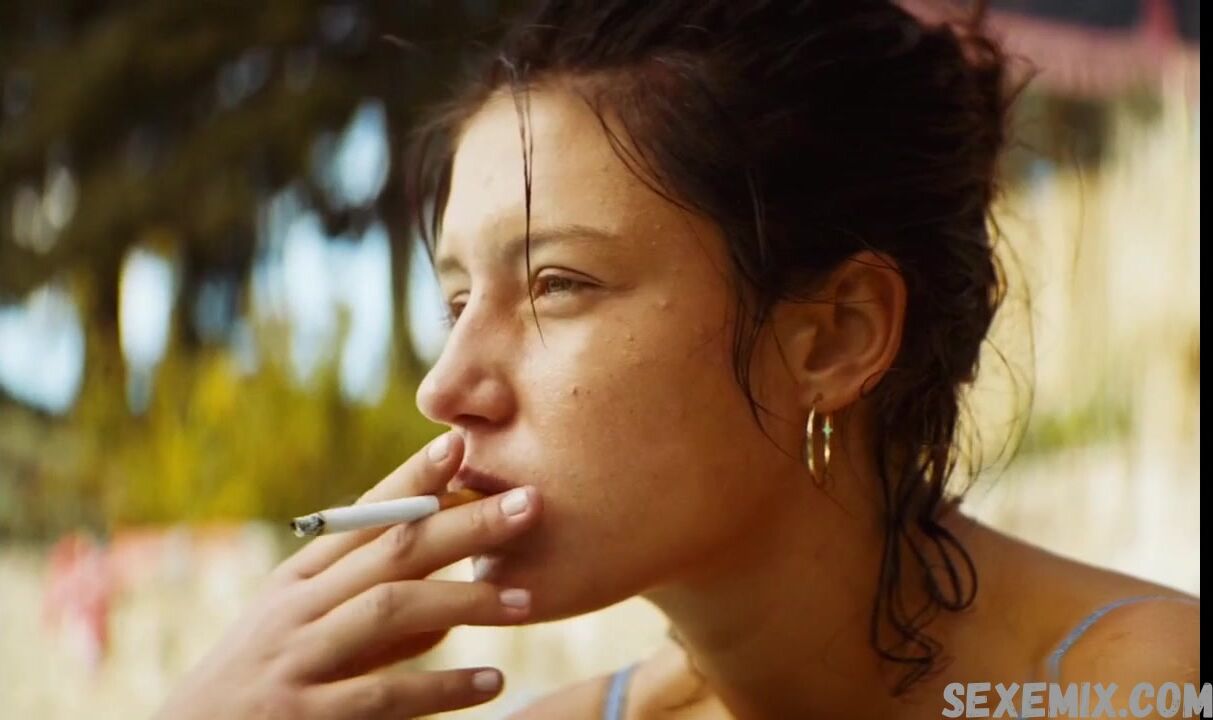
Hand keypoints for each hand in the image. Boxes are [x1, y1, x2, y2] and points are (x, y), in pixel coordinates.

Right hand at [155, 432, 541, 718]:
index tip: (461, 445)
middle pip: (392, 551)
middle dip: (466, 523)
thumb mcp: (303, 636)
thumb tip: (451, 609)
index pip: (363, 516)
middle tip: (530, 502)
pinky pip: (385, 695)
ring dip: (465, 599)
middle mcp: (297, 607)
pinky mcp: (305, 716)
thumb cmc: (257, 686)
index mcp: (299, 579)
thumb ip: (373, 618)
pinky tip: (492, 683)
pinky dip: (443, 687)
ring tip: (525, 601)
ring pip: (390, 609)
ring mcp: (299, 659)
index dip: (413, 479)